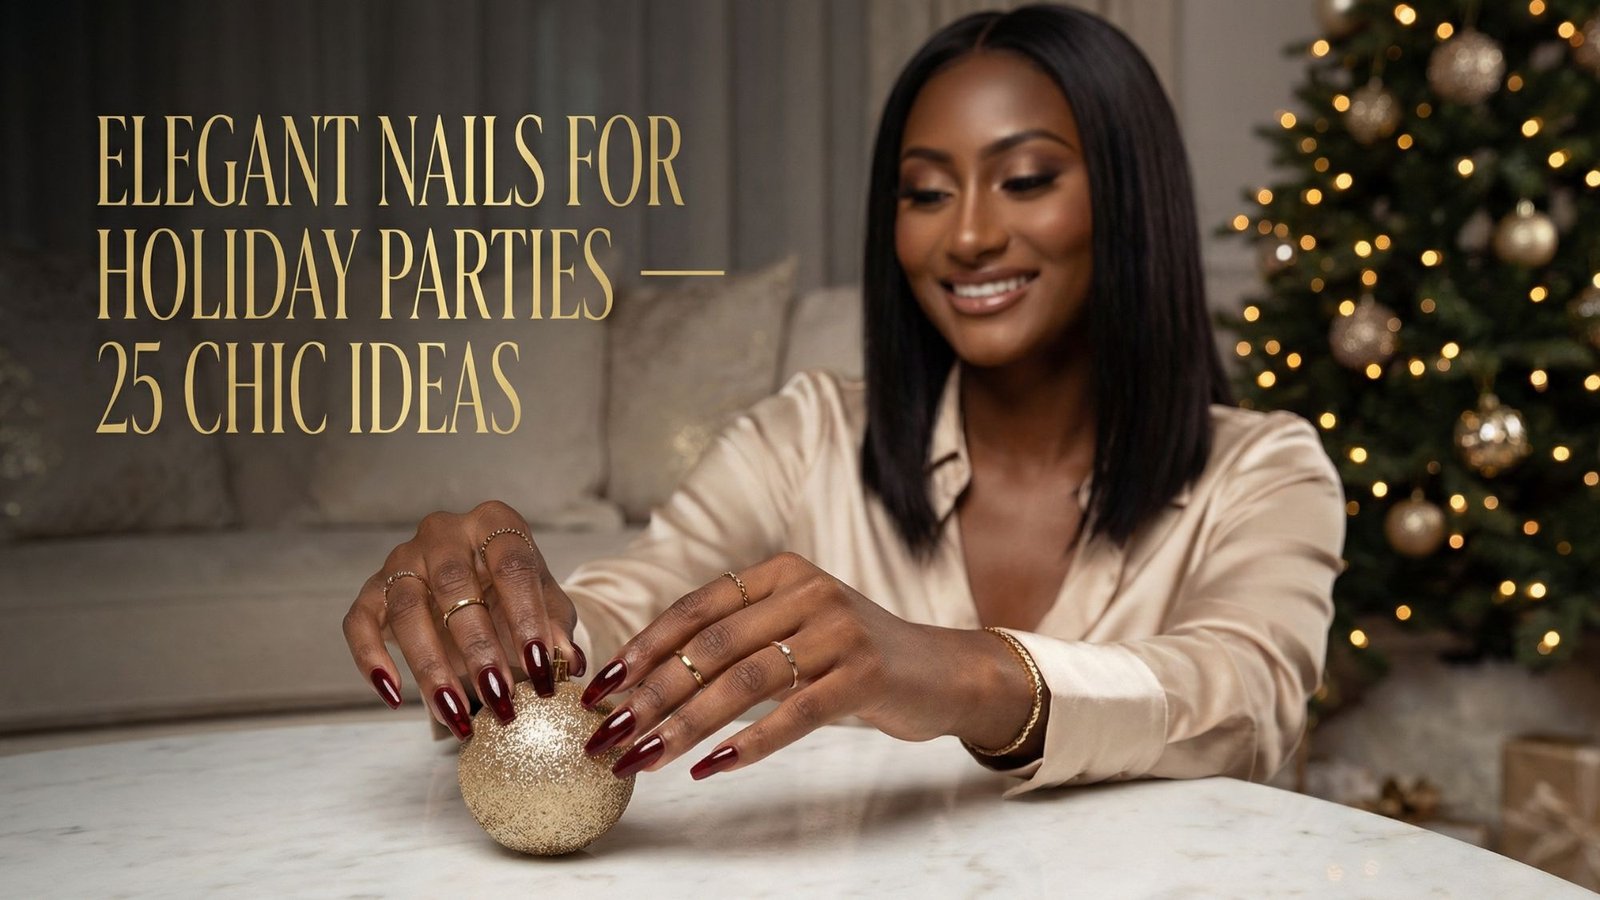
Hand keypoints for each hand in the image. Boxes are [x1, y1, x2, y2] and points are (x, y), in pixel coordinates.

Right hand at [341, 501, 585, 740]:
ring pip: (406, 608)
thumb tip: (567, 661)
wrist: (479, 591)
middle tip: (499, 697)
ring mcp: (403, 558)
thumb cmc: (517, 596)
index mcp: (495, 523)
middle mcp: (444, 532)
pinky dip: (371, 660)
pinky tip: (394, 696)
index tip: (540, 665)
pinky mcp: (372, 589)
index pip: (512, 564)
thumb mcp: (547, 606)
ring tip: (455, 714)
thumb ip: (557, 629)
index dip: (527, 616)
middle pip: (454, 584)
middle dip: (479, 646)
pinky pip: (358, 622)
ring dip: (431, 666)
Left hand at [578, 551, 1030, 779]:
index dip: (644, 647)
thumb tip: (644, 682)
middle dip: (652, 694)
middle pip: (712, 647)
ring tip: (646, 757)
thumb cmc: (852, 658)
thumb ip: (737, 639)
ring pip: (744, 681)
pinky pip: (794, 714)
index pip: (696, 608)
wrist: (942, 672)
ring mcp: (839, 631)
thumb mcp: (794, 629)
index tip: (602, 687)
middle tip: (608, 734)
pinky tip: (711, 768)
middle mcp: (807, 592)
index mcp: (780, 573)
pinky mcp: (865, 674)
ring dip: (686, 725)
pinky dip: (748, 744)